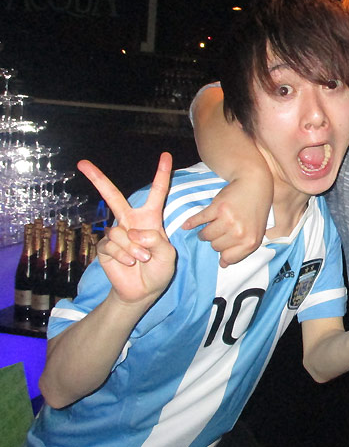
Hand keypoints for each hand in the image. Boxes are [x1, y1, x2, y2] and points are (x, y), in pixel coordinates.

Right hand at [77, 153, 175, 304]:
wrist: (142, 291)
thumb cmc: (158, 270)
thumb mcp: (167, 255)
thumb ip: (157, 241)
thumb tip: (135, 233)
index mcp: (150, 219)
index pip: (157, 192)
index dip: (162, 174)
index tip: (166, 155)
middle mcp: (130, 222)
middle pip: (113, 196)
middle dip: (98, 179)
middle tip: (82, 163)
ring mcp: (116, 234)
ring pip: (119, 232)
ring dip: (133, 248)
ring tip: (141, 259)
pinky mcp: (105, 248)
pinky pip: (111, 246)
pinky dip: (123, 256)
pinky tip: (129, 263)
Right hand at [181, 178, 270, 266]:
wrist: (255, 185)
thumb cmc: (255, 211)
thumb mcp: (255, 233)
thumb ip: (241, 250)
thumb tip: (222, 265)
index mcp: (250, 242)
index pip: (228, 257)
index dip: (224, 252)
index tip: (224, 245)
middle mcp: (239, 233)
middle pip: (215, 246)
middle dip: (216, 239)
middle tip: (222, 230)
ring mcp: (228, 220)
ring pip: (206, 235)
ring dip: (205, 232)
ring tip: (211, 225)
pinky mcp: (217, 208)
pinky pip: (199, 220)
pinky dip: (191, 223)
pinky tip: (186, 225)